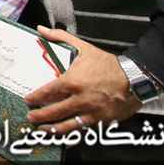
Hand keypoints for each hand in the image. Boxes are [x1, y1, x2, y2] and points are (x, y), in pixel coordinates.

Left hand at [23, 27, 139, 131]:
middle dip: (39, 116)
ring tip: (43, 129)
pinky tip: (65, 134)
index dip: (35, 98)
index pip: (48, 92)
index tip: (28, 100)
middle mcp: (80, 99)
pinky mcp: (101, 121)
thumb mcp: (83, 47)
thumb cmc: (109, 65)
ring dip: (52, 128)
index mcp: (73, 81)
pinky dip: (72, 133)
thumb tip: (41, 30)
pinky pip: (83, 130)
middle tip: (30, 116)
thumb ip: (60, 38)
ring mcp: (91, 112)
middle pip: (54, 111)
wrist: (135, 78)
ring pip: (67, 125)